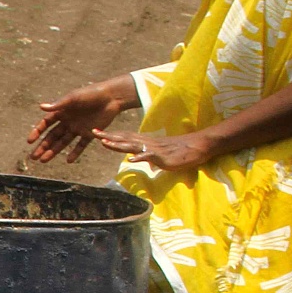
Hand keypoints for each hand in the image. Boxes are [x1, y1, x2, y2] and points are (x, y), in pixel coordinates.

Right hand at [29, 78, 132, 163]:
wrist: (111, 97)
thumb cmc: (91, 94)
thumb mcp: (74, 98)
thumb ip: (58, 105)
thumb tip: (40, 107)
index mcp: (62, 111)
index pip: (46, 124)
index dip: (37, 132)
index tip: (29, 141)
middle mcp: (68, 121)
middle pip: (52, 136)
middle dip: (43, 146)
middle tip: (33, 157)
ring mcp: (78, 129)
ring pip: (63, 143)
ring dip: (54, 151)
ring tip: (44, 160)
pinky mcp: (90, 134)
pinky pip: (81, 145)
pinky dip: (75, 153)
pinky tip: (68, 161)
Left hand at [94, 128, 213, 171]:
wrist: (198, 146)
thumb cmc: (180, 151)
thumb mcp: (160, 155)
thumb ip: (148, 156)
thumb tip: (139, 159)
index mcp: (146, 142)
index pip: (126, 137)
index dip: (112, 136)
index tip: (97, 133)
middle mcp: (148, 143)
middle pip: (125, 139)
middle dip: (109, 137)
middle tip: (93, 132)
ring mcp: (155, 149)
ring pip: (133, 145)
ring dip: (119, 144)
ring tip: (105, 143)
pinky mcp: (163, 156)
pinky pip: (150, 156)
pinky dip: (140, 157)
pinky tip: (130, 159)